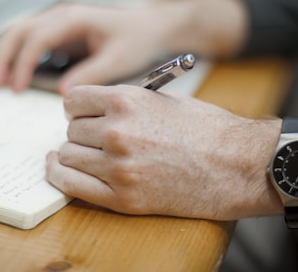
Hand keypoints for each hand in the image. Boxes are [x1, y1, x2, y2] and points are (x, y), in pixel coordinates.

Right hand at [0, 0, 247, 93]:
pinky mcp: (60, 33)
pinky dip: (16, 56)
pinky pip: (29, 41)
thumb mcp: (118, 59)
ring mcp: (58, 22)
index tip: (16, 89)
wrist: (150, 27)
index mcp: (74, 18)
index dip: (22, 63)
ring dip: (4, 55)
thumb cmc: (137, 39)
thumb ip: (91, 74)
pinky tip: (14, 75)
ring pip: (18, 32)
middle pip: (18, 30)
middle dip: (2, 57)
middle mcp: (61, 16)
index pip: (37, 38)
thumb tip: (62, 94)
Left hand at [46, 84, 282, 219]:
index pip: (73, 100)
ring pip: (68, 155)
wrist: (237, 164)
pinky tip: (60, 167)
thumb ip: (123, 101)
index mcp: (127, 100)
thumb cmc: (205, 128)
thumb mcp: (162, 99)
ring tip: (89, 152)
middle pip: (71, 129)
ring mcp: (118, 167)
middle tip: (95, 135)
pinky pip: (71, 185)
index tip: (82, 113)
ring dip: (75, 152)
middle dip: (81, 130)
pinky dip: (60, 175)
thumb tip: (94, 107)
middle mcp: (117, 131)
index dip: (77, 106)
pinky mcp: (123, 198)